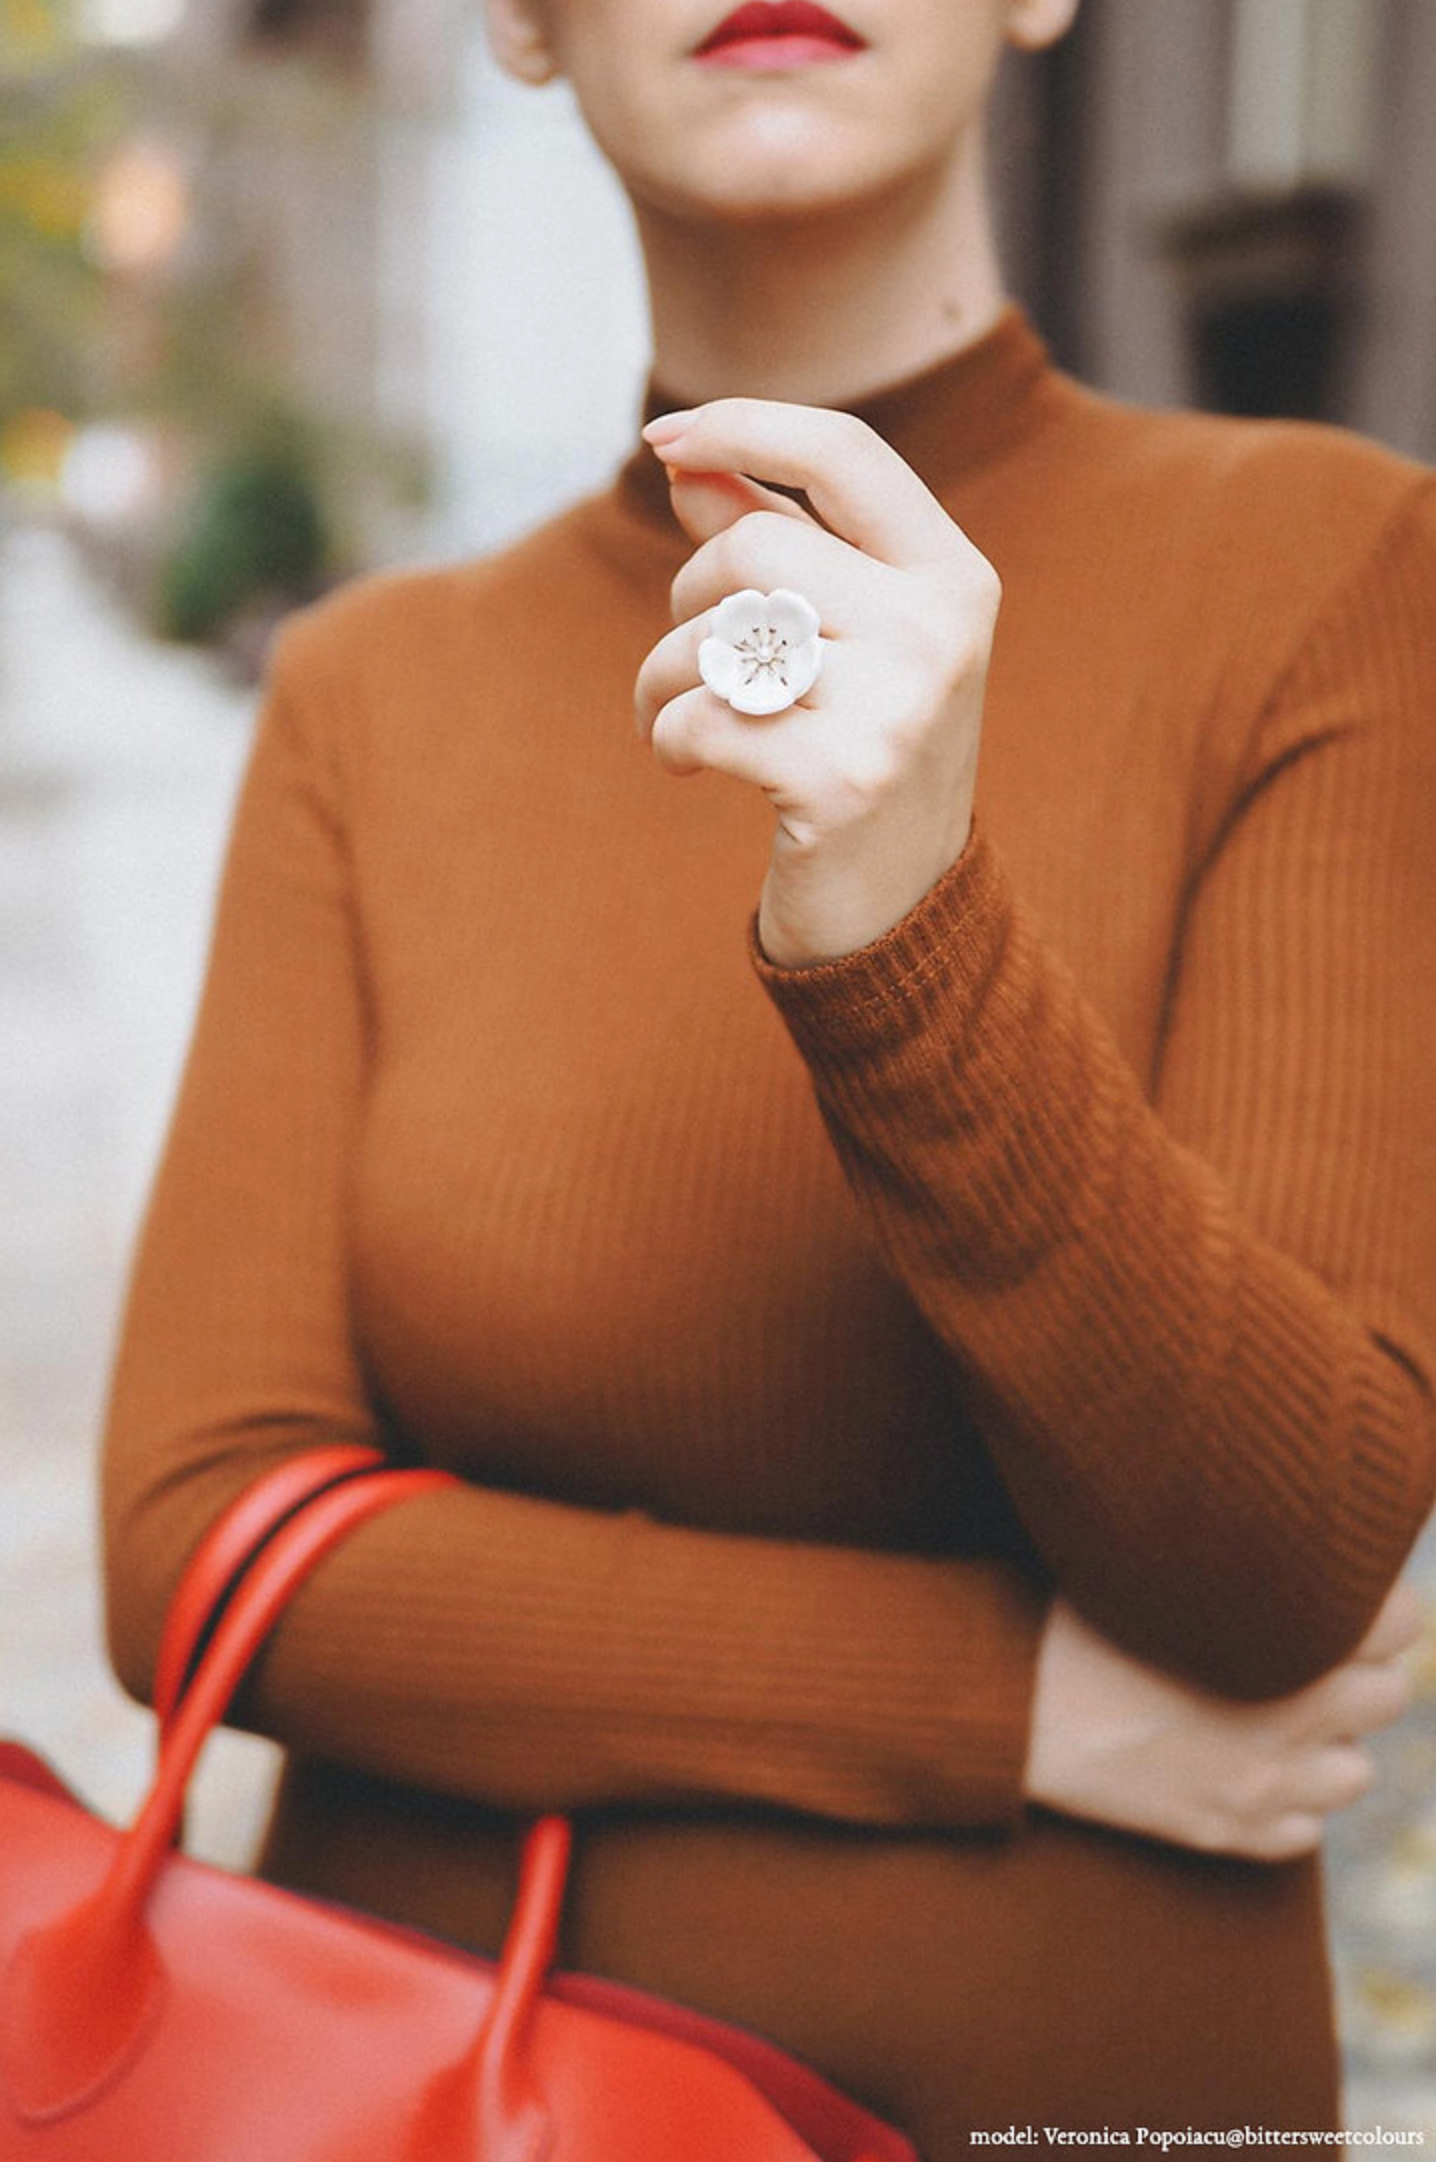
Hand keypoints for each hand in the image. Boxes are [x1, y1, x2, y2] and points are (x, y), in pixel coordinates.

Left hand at [636, 400, 999, 968]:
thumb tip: (684, 460)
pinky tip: (686, 766)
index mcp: (953, 577)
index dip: (743, 425)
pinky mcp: (843, 782)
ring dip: (661, 678)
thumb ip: (775, 540)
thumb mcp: (841, 635)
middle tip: (690, 658)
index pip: (845, 452)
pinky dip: (668, 739)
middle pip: (751, 552)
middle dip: (686, 600)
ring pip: (716, 636)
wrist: (899, 909)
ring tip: (675, 714)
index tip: (663, 436)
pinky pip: (701, 718)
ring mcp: (899, 709)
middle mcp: (940, 632)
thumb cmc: (860, 749)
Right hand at [1023, 1582, 1425, 1860]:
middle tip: (1311, 1650)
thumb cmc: (1070, 1614)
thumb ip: (1237, 1562)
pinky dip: (1284, 1804)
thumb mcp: (1156, 1568)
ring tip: (1278, 1714)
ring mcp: (1257, 1785)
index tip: (1345, 1592)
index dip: (1376, 1603)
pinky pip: (1301, 1833)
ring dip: (1328, 1745)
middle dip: (1358, 1670)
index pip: (1397, 1621)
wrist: (1007, 1703)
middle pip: (1387, 1696)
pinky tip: (1240, 1766)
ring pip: (1355, 1774)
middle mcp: (1284, 1719)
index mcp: (1275, 1640)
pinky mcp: (1222, 1832)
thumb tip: (1285, 1533)